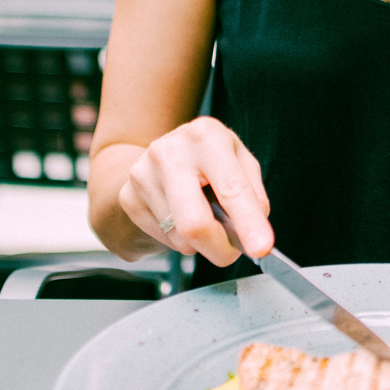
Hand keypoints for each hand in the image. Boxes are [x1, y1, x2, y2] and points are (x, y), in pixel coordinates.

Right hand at [117, 117, 272, 266]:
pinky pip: (164, 239)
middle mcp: (169, 152)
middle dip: (219, 249)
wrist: (163, 151)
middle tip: (231, 253)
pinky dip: (180, 238)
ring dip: (201, 241)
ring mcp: (143, 175)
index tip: (261, 248)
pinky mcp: (128, 198)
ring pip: (180, 238)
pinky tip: (181, 214)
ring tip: (202, 215)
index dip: (248, 222)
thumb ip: (253, 195)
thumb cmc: (210, 157)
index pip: (231, 188)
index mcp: (206, 136)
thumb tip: (255, 234)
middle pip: (194, 223)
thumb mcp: (240, 161)